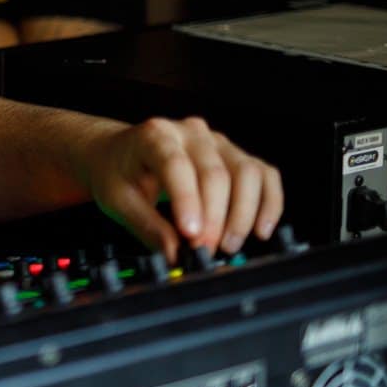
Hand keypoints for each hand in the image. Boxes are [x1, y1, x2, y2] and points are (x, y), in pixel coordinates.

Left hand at [81, 116, 283, 262]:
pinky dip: (269, 203)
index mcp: (155, 135)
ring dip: (243, 214)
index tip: (191, 234)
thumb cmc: (117, 171)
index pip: (176, 165)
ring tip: (228, 245)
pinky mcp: (235, 156)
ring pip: (247, 173)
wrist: (118, 154)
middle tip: (205, 250)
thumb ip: (147, 226)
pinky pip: (264, 175)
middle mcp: (191, 132)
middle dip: (214, 218)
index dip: (187, 201)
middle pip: (215, 173)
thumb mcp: (118, 199)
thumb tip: (173, 254)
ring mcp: (217, 142)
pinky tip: (260, 229)